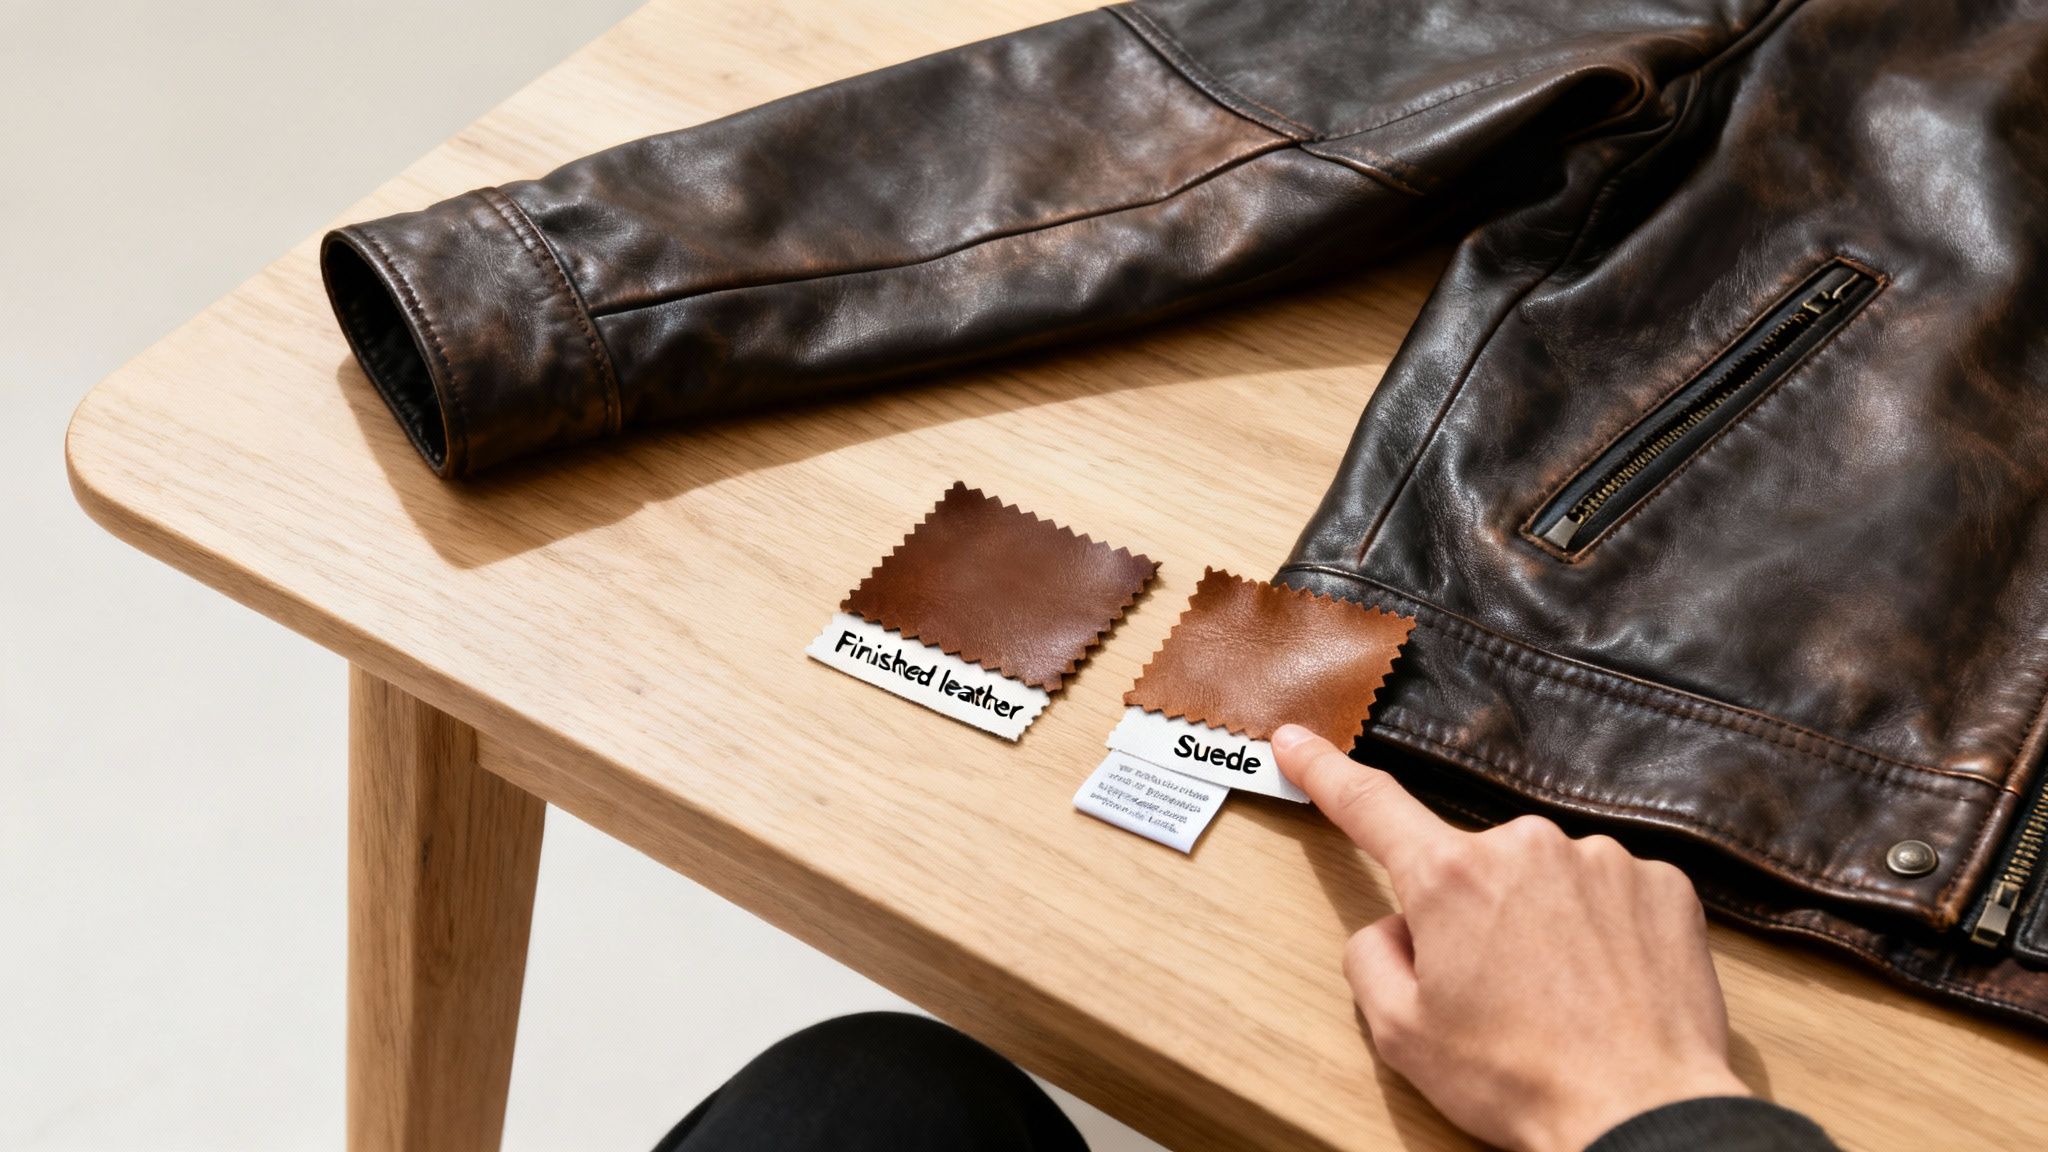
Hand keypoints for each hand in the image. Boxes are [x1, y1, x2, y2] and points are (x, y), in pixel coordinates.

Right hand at [1272, 724, 1749, 1151]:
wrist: (1642, 1116)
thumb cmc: (1521, 1080)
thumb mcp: (1402, 1033)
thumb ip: (1372, 959)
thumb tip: (1395, 927)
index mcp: (1450, 879)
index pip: (1370, 806)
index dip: (1325, 770)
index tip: (1297, 742)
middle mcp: (1525, 846)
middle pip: (1471, 868)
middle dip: (1471, 918)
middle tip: (1494, 995)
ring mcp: (1601, 859)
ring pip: (1543, 881)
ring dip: (1541, 925)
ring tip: (1561, 1002)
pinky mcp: (1661, 883)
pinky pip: (1608, 893)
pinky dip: (1602, 933)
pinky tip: (1607, 987)